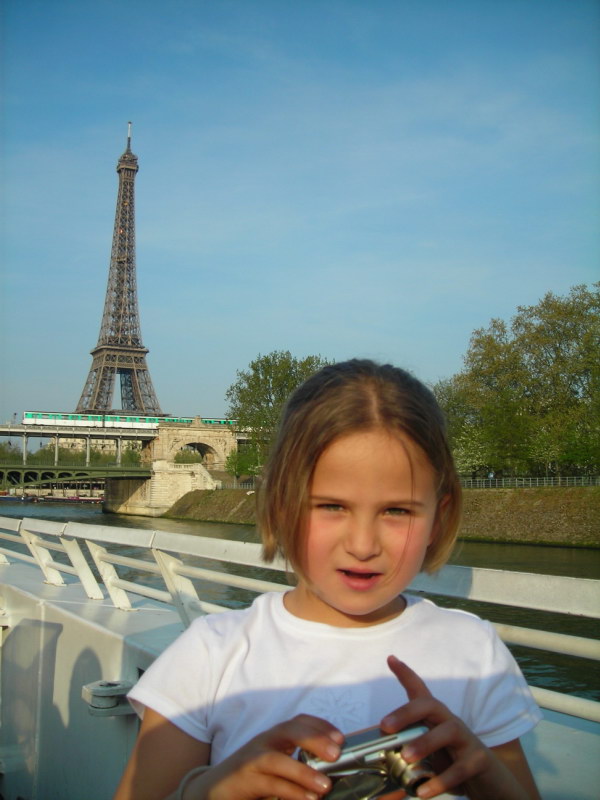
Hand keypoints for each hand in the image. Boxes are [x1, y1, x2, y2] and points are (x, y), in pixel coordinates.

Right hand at [183, 714, 343, 799]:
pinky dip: (290, 791)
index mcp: (274, 736)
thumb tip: (331, 769)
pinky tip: (307, 798)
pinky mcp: (244, 779)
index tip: (341, 738)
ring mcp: (251, 759)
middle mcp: (263, 741)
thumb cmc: (252, 776)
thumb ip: (298, 762)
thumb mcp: (277, 764)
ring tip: (325, 786)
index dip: (320, 726)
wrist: (214, 789)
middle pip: (289, 730)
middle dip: (314, 739)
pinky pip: (269, 784)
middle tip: (336, 754)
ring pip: (277, 759)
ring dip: (303, 772)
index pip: (299, 721)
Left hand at [380, 656, 534, 798]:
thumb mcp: (430, 748)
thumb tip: (381, 748)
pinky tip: (423, 792)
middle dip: (407, 712)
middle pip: (430, 705)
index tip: (391, 659)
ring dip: (425, 743)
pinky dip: (441, 781)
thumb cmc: (453, 761)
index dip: (406, 674)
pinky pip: (460, 768)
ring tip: (406, 757)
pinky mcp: (479, 760)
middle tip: (386, 726)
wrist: (490, 781)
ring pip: (448, 731)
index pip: (421, 691)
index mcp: (436, 718)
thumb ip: (409, 744)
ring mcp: (467, 739)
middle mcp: (451, 722)